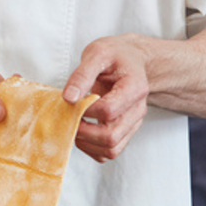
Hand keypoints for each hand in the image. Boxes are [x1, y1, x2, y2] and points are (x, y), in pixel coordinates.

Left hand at [63, 34, 152, 161]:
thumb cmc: (115, 55)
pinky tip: (81, 133)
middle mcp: (138, 110)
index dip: (85, 110)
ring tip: (72, 125)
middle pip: (111, 137)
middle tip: (67, 118)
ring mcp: (132, 123)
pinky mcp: (125, 131)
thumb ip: (82, 74)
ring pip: (111, 150)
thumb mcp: (97, 53)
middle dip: (83, 132)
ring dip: (86, 143)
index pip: (109, 111)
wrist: (131, 59)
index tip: (72, 101)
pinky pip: (109, 152)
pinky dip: (92, 149)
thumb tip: (68, 98)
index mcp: (135, 88)